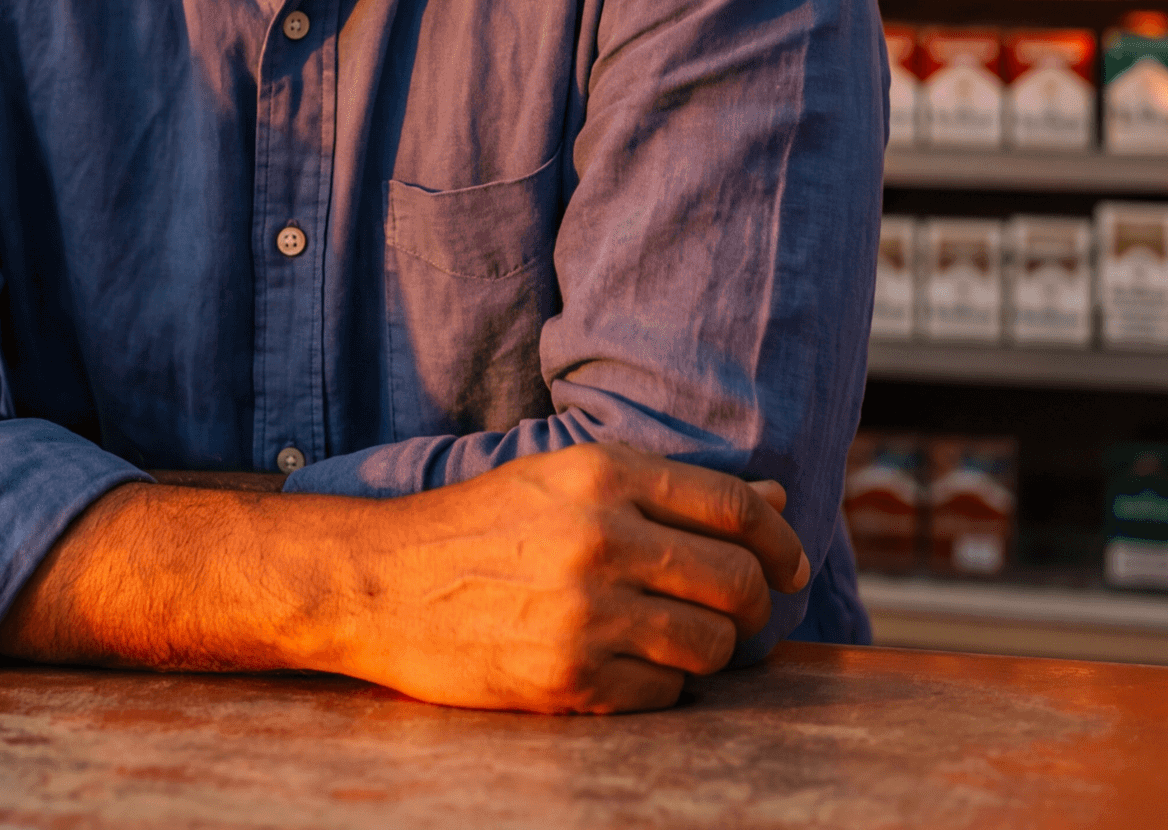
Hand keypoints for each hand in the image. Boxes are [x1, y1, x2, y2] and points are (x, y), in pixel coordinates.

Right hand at [332, 443, 809, 714]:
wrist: (380, 582)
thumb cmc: (476, 528)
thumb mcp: (564, 480)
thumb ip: (668, 489)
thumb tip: (776, 501)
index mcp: (603, 473)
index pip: (735, 507)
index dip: (780, 542)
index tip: (787, 565)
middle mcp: (602, 536)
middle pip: (738, 582)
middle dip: (753, 606)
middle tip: (736, 616)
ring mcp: (586, 610)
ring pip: (711, 645)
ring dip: (707, 651)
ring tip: (672, 641)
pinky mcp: (569, 676)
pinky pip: (664, 693)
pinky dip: (659, 686)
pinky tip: (624, 666)